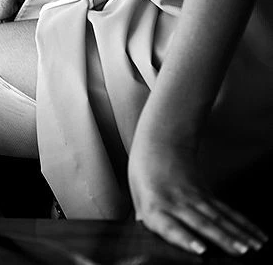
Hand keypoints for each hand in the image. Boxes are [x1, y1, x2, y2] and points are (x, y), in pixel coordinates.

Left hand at [128, 136, 267, 255]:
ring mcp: (194, 196)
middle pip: (203, 222)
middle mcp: (176, 202)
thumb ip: (148, 220)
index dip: (185, 238)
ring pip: (220, 217)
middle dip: (223, 239)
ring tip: (254, 246)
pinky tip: (256, 234)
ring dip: (239, 233)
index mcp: (154, 206)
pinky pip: (227, 211)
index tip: (201, 249)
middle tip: (241, 251)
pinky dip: (243, 224)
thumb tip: (154, 240)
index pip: (170, 225)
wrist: (159, 143)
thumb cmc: (144, 173)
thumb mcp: (138, 198)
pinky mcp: (207, 193)